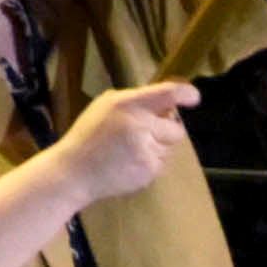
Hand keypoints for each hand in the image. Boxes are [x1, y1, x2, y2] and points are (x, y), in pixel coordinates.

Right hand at [46, 79, 200, 210]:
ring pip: (169, 148)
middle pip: (176, 128)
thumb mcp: (105, 106)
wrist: (72, 173)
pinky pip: (161, 164)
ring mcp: (145, 150)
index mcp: (126, 104)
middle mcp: (139, 125)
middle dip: (166, 131)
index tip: (193, 98)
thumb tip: (168, 104)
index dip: (186, 94)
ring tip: (130, 152)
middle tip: (144, 135)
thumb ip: (135, 102)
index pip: (167, 94)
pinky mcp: (147, 171)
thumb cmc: (88, 135)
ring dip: (156, 148)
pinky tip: (128, 164)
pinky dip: (149, 164)